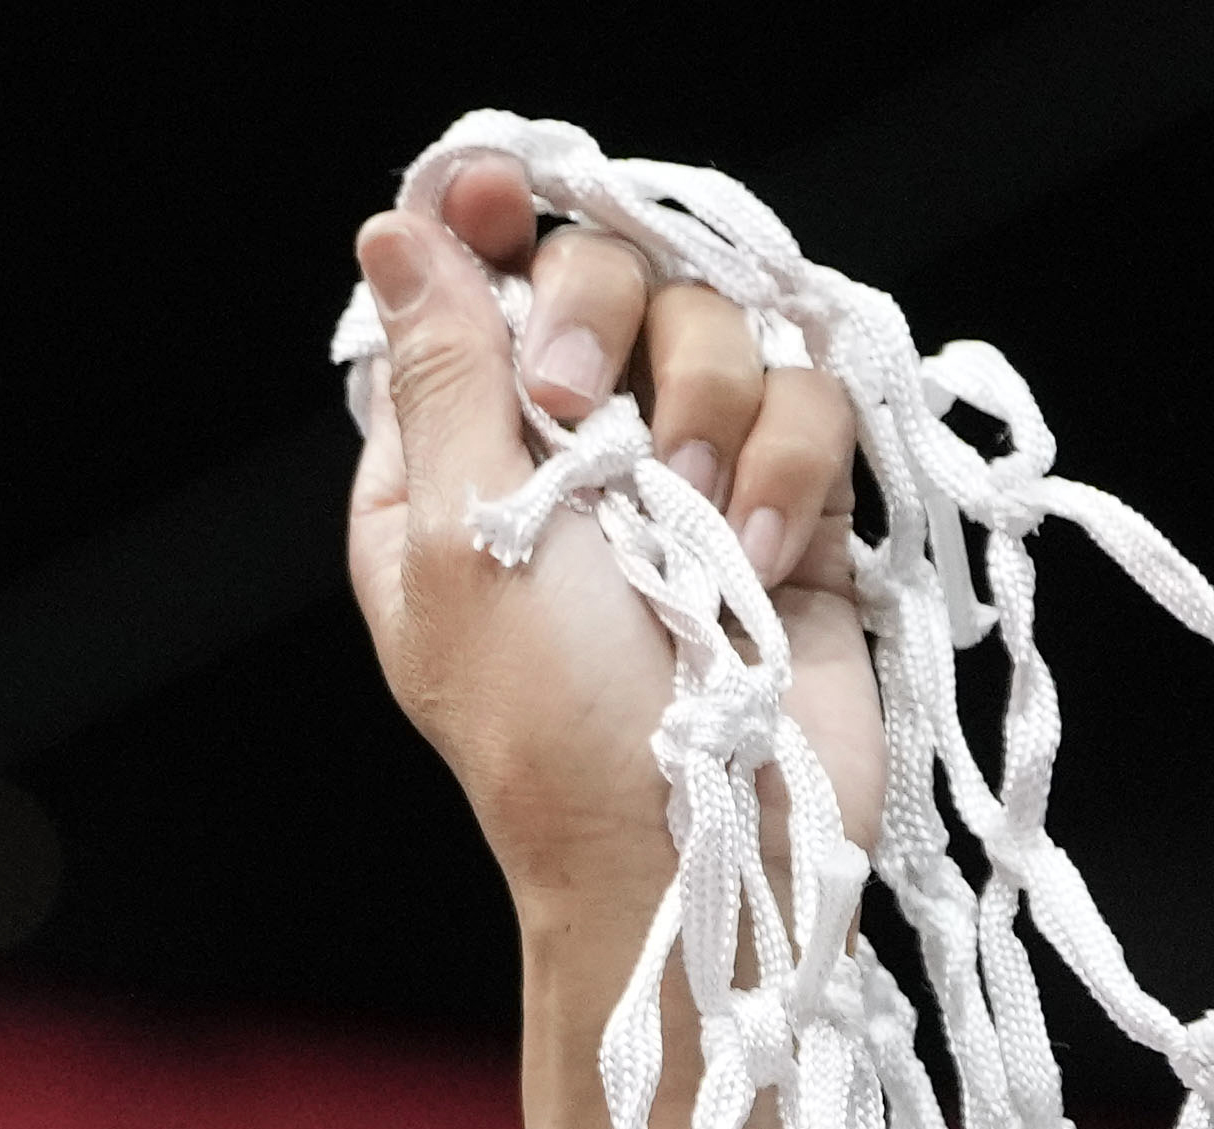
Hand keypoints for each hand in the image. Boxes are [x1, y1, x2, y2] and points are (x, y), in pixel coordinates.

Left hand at [347, 157, 871, 1128]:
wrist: (700, 845)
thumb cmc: (554, 723)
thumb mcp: (461, 540)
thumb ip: (446, 375)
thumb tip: (398, 230)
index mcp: (448, 465)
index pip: (467, 292)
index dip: (488, 228)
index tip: (502, 198)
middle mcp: (569, 452)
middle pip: (605, 274)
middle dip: (605, 324)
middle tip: (587, 421)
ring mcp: (688, 470)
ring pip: (724, 322)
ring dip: (714, 410)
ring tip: (700, 531)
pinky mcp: (794, 499)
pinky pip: (816, 395)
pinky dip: (795, 469)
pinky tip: (766, 558)